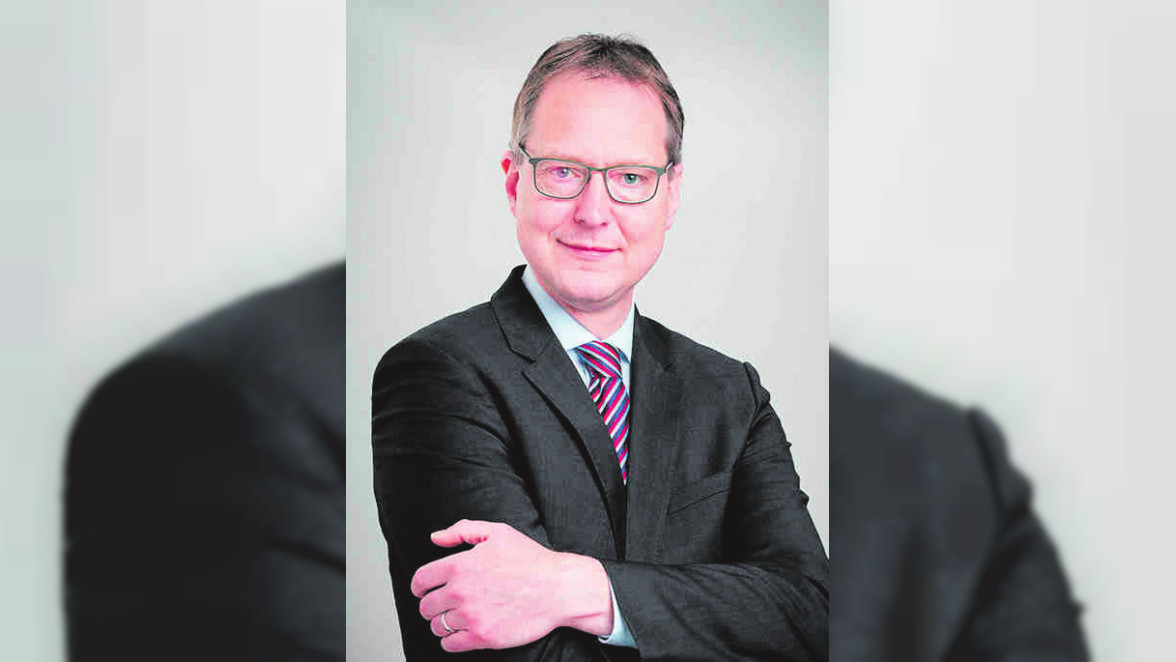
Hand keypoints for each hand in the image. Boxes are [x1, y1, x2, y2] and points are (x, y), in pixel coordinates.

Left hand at [411, 519, 612, 651]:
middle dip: (431, 605)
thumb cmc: (530, 559)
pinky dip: (450, 641)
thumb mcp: (497, 532)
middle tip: (442, 605)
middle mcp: (460, 592)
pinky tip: (461, 633)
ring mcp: (471, 616)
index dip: (418, 586)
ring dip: (441, 623)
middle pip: (426, 606)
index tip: (422, 590)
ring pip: (437, 626)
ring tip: (454, 618)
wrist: (558, 588)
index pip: (420, 580)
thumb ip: (462, 530)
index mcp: (459, 565)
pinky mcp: (483, 637)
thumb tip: (435, 538)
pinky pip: (450, 645)